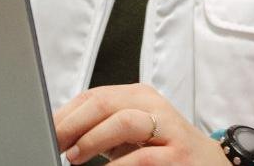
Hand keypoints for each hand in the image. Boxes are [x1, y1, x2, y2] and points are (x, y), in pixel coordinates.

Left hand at [53, 84, 226, 164]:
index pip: (92, 96)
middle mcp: (153, 105)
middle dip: (72, 124)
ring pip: (123, 122)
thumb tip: (59, 133)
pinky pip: (142, 157)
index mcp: (137, 95)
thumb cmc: (164, 149)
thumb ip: (101, 128)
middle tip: (54, 144)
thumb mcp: (131, 133)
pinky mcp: (178, 154)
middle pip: (103, 103)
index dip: (64, 114)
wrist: (209, 164)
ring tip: (73, 157)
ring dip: (91, 140)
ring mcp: (168, 129)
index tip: (44, 130)